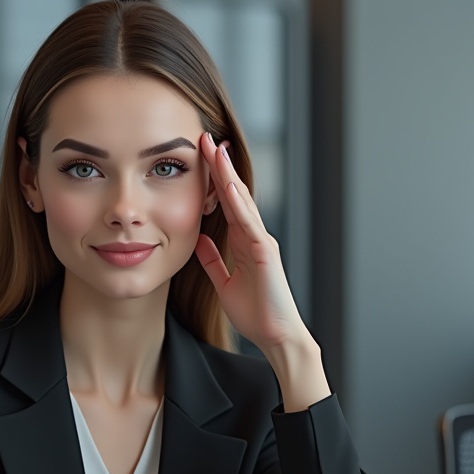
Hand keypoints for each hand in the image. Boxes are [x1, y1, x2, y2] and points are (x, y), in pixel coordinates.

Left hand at [194, 133, 307, 353]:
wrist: (275, 335)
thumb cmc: (255, 312)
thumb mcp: (224, 282)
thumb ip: (213, 260)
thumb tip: (199, 240)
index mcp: (244, 242)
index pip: (226, 203)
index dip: (214, 179)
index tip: (199, 156)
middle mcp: (254, 236)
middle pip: (235, 194)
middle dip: (220, 166)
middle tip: (205, 138)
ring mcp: (262, 242)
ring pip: (243, 201)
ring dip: (229, 175)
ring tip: (215, 150)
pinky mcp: (266, 253)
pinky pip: (250, 224)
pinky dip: (240, 204)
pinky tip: (229, 185)